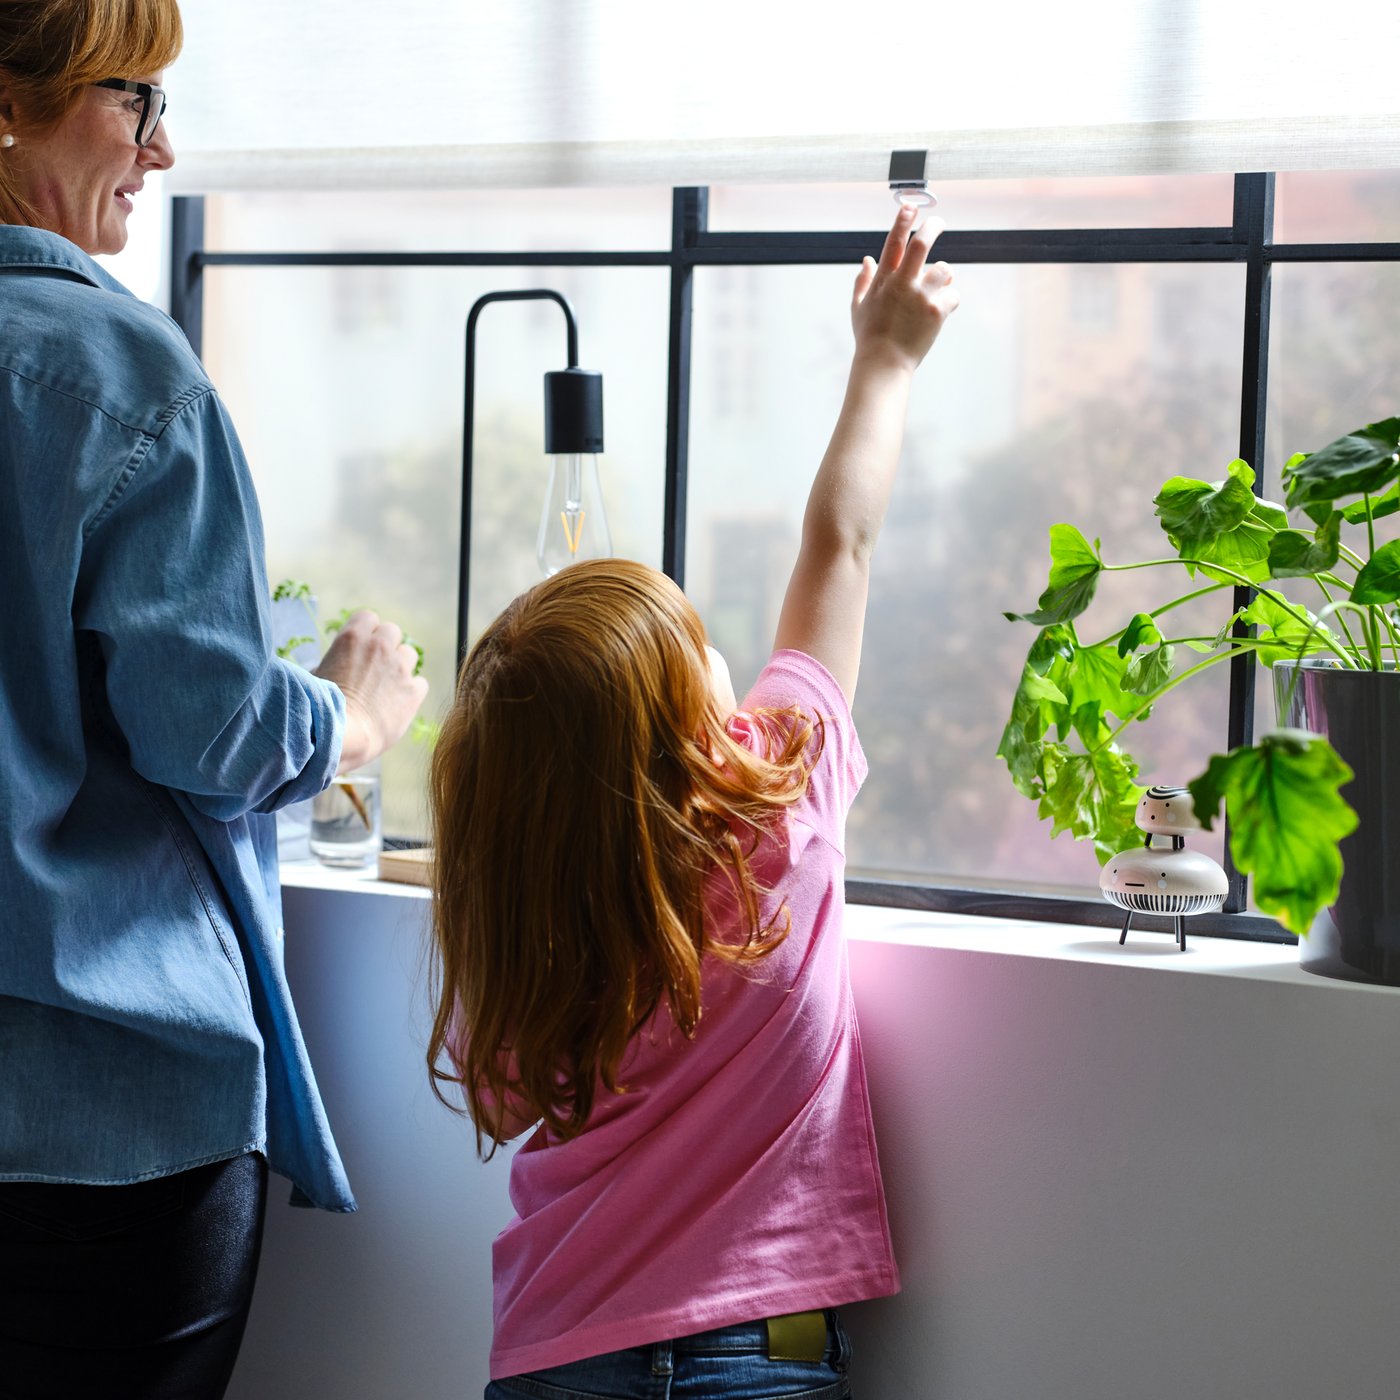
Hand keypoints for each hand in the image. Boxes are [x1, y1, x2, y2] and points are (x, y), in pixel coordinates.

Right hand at [312, 609, 428, 772]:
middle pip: (392, 631)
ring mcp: (400, 667)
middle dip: (386, 645)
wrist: (343, 736)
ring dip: (401, 665)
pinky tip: (398, 704)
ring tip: (387, 686)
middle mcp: (379, 646)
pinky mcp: (414, 690)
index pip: (367, 617)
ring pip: (409, 653)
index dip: (366, 631)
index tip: (361, 646)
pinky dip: (412, 690)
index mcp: (352, 638)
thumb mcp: (316, 677)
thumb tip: (331, 669)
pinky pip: (420, 683)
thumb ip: (330, 665)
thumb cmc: (320, 708)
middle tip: (375, 666)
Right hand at [850, 204, 958, 372]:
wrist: (884, 363)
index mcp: (883, 280)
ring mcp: (920, 296)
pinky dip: (950, 300)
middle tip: (939, 223)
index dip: (903, 220)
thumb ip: (862, 281)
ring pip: (944, 269)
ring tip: (937, 290)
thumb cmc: (870, 337)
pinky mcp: (936, 311)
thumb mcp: (858, 308)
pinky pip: (953, 294)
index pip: (894, 242)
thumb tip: (867, 259)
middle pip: (922, 243)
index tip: (910, 206)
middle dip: (933, 227)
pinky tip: (940, 312)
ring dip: (944, 276)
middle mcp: (902, 283)